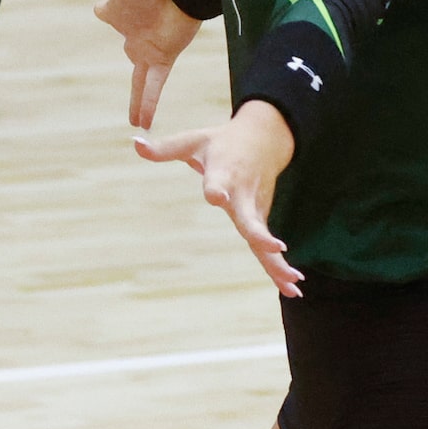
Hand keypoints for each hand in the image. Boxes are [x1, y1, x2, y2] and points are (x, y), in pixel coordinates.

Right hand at [50, 0, 202, 130]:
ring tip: (134, 118)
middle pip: (125, 41)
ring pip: (138, 76)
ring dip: (137, 95)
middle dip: (128, 45)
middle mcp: (130, 29)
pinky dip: (145, 104)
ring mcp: (146, 47)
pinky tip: (141, 125)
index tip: (102, 10)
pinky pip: (150, 86)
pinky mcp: (161, 58)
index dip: (106, 10)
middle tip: (130, 51)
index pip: (105, 12)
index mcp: (115, 8)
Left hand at [138, 100, 302, 296]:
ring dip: (276, 261)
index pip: (218, 182)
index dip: (215, 189)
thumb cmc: (221, 142)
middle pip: (250, 217)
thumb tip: (135, 143)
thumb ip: (164, 148)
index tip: (216, 197)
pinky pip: (268, 246)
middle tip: (276, 248)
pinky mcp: (261, 217)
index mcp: (223, 173)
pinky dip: (278, 266)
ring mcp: (256, 207)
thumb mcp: (192, 141)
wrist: (266, 138)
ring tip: (292, 284)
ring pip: (263, 237)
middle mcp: (243, 193)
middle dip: (261, 234)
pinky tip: (290, 290)